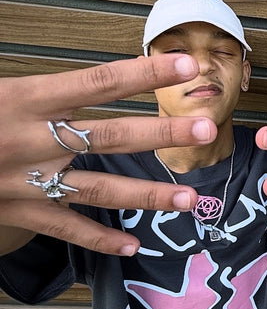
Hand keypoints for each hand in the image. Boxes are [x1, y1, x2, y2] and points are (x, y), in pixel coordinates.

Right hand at [0, 54, 216, 254]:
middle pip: (109, 136)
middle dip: (162, 134)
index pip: (97, 81)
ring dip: (147, 195)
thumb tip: (88, 77)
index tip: (186, 63)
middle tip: (207, 128)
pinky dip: (100, 241)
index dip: (145, 72)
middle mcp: (30, 141)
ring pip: (98, 190)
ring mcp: (25, 182)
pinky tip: (134, 245)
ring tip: (189, 197)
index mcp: (22, 98)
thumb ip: (38, 86)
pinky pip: (64, 228)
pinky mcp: (17, 212)